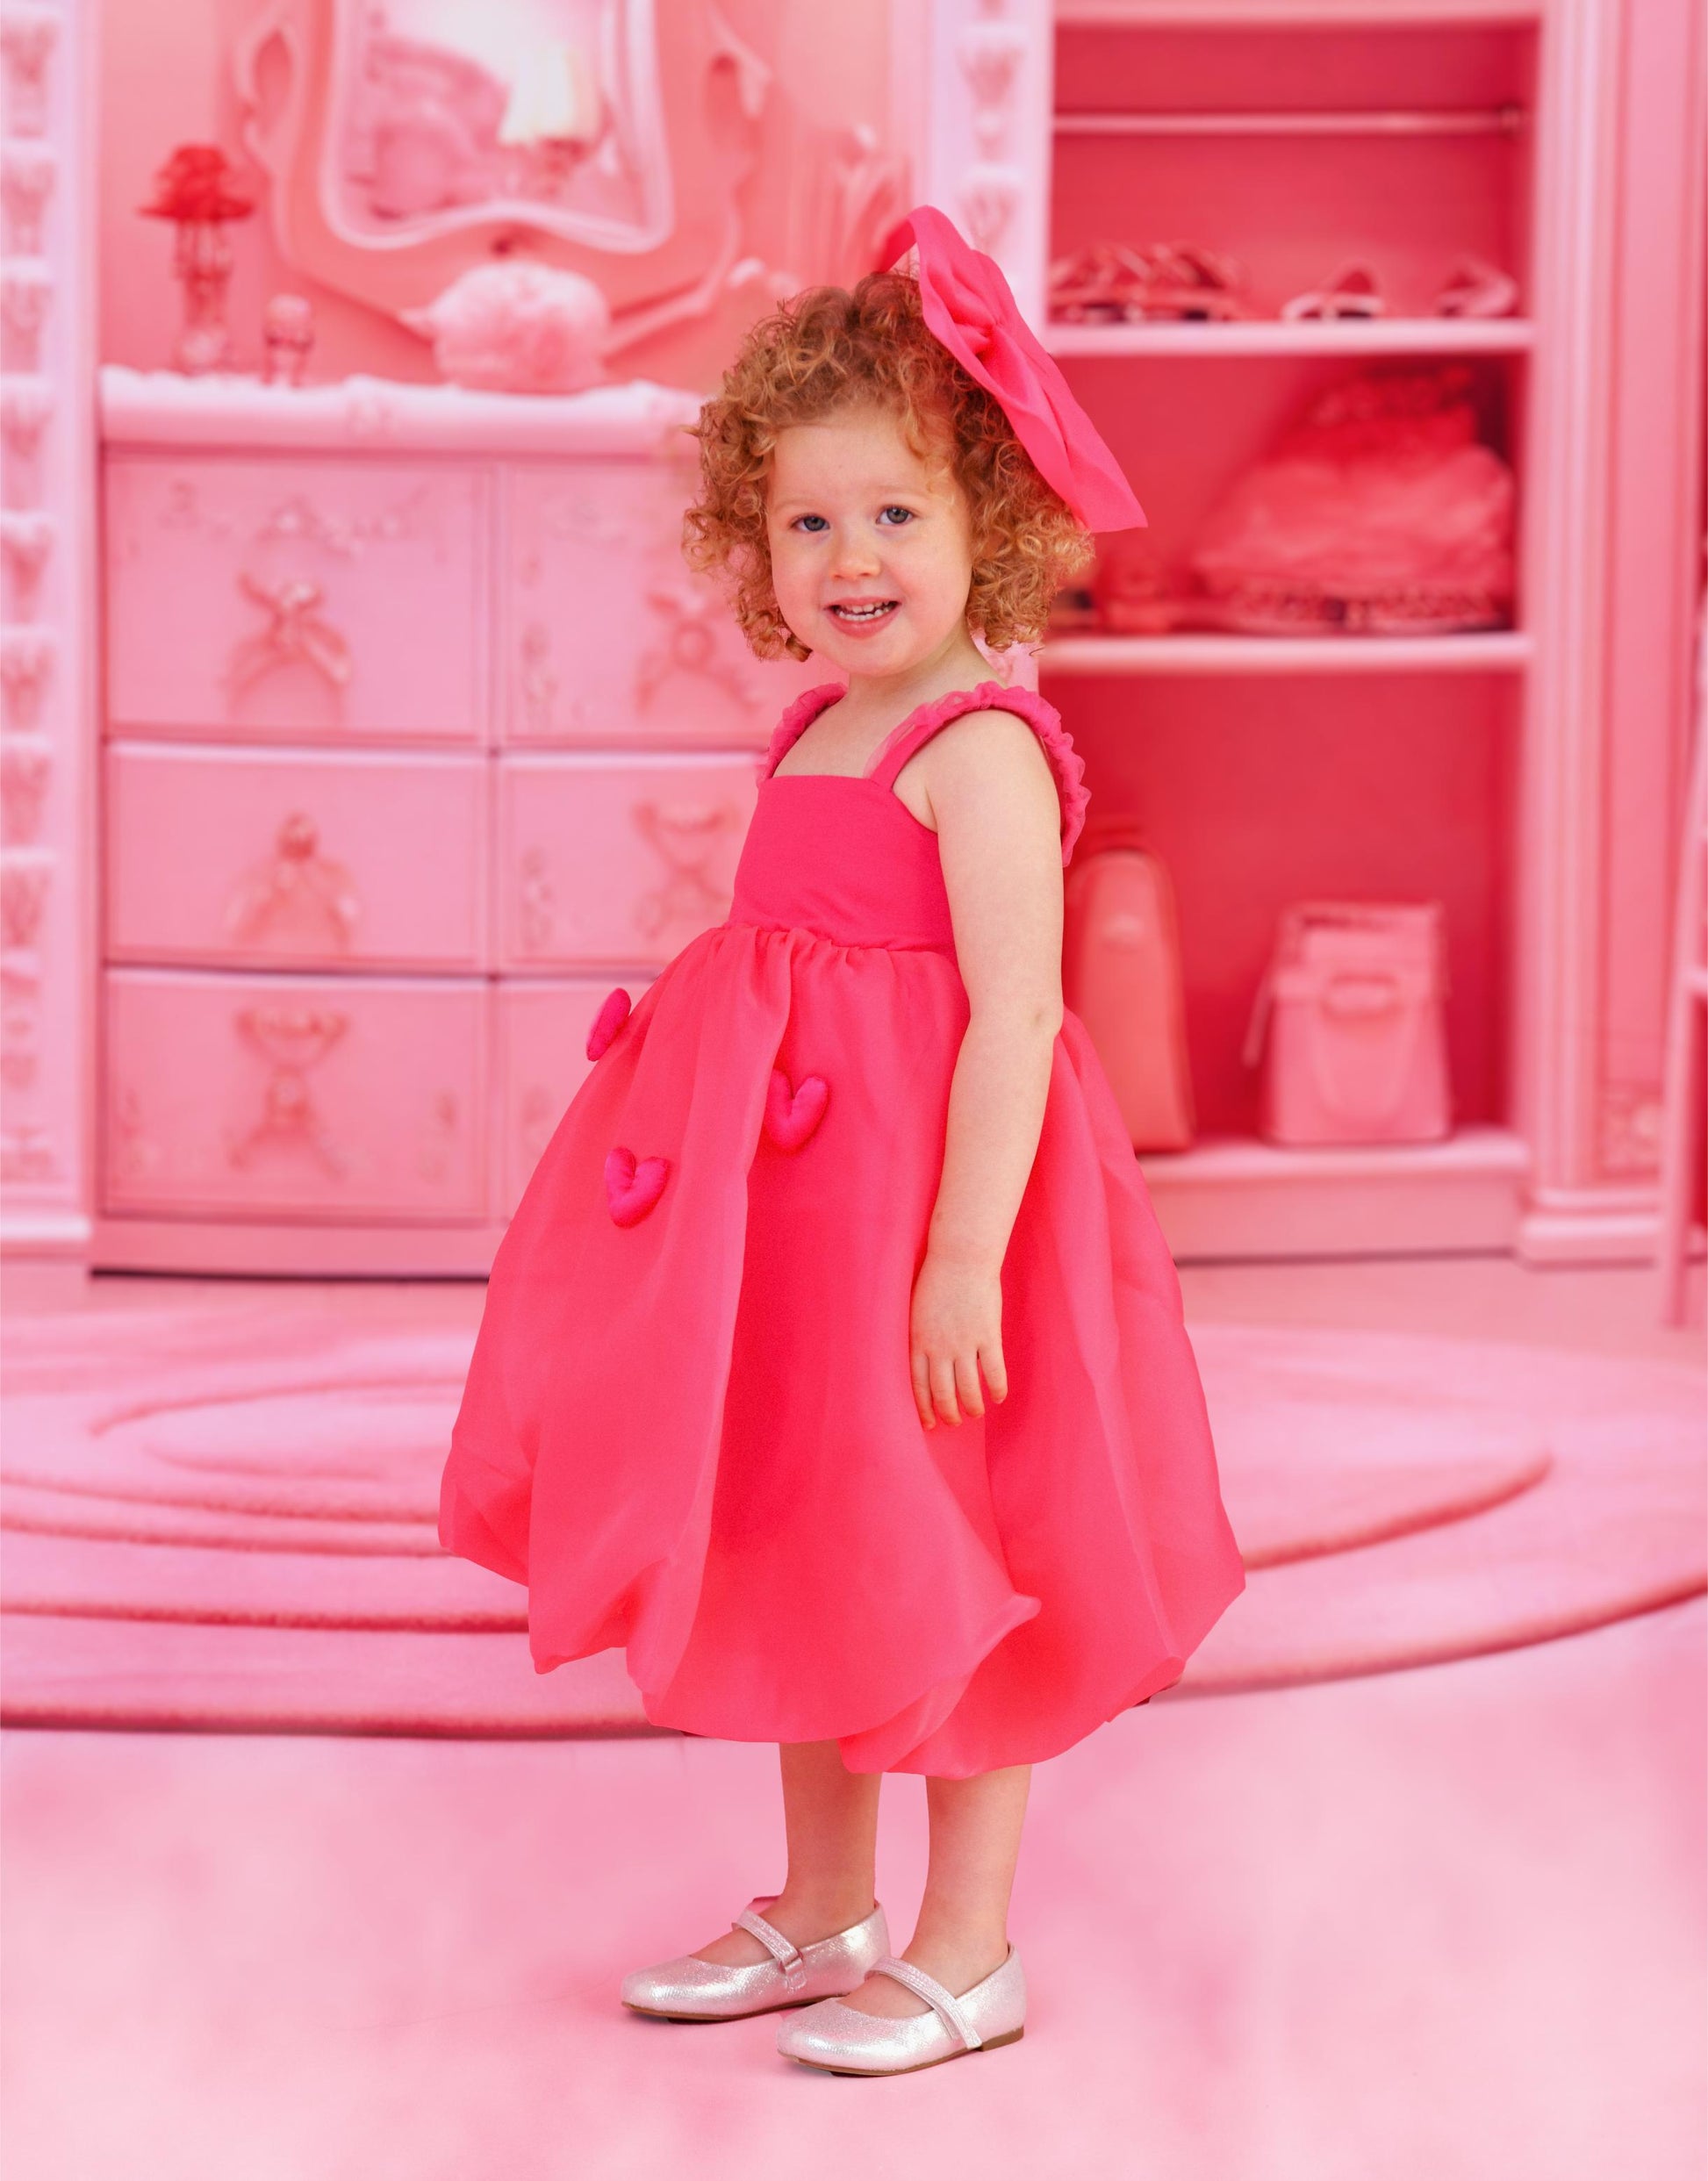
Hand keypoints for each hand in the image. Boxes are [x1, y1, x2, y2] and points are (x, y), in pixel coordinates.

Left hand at [908, 1251, 1007, 1428]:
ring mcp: (964, 1343)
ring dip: (972, 1406)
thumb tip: (927, 1360)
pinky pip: (994, 1371)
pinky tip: (999, 1397)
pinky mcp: (987, 1335)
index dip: (924, 1408)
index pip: (918, 1385)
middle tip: (954, 1422)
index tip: (929, 1424)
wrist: (961, 1257)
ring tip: (976, 1413)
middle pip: (943, 1393)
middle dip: (949, 1413)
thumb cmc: (937, 1279)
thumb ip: (921, 1337)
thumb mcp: (917, 1310)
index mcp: (918, 1341)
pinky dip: (997, 1388)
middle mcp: (939, 1347)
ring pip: (968, 1389)